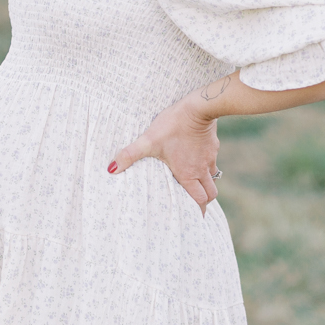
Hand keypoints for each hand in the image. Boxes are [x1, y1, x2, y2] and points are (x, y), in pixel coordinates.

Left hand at [108, 93, 219, 215]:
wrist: (198, 107)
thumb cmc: (173, 125)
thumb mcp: (148, 140)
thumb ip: (129, 155)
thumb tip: (111, 169)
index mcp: (188, 174)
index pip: (199, 200)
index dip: (197, 211)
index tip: (193, 217)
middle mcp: (201, 170)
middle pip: (210, 194)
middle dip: (204, 201)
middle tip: (195, 205)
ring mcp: (210, 158)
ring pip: (213, 179)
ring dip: (206, 184)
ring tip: (196, 185)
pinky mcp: (213, 146)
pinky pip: (212, 162)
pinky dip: (206, 166)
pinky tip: (196, 160)